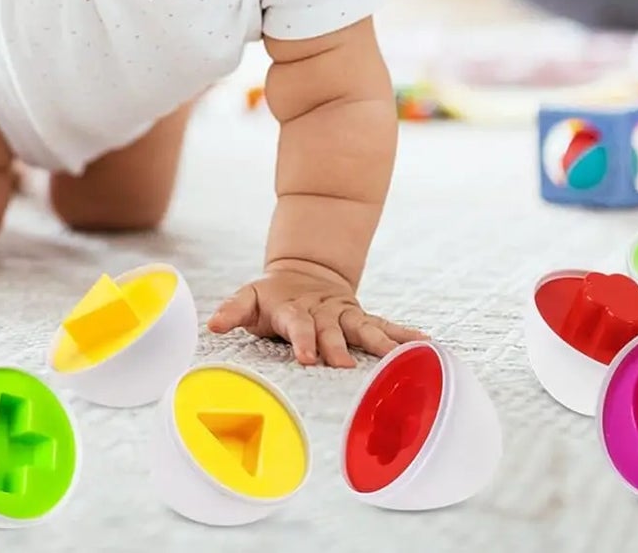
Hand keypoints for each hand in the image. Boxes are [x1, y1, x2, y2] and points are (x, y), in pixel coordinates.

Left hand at [208, 261, 426, 368]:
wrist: (302, 272)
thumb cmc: (271, 297)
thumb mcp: (249, 297)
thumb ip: (234, 310)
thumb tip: (212, 324)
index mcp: (294, 310)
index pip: (297, 326)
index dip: (303, 341)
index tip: (308, 358)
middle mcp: (323, 313)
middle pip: (332, 331)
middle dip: (339, 347)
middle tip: (346, 365)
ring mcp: (345, 314)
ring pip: (364, 329)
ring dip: (380, 344)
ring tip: (398, 358)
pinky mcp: (361, 318)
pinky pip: (385, 326)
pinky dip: (404, 335)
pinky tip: (425, 345)